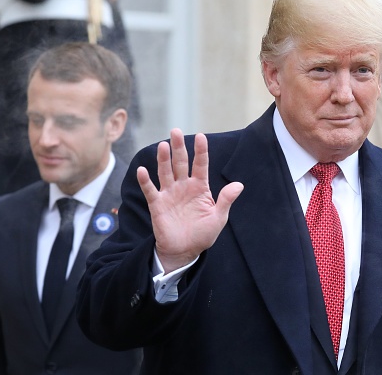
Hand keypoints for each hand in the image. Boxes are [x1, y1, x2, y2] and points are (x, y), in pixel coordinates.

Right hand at [136, 128, 243, 272]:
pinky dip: (146, 181)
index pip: (200, 165)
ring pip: (165, 172)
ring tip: (164, 145)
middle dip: (179, 147)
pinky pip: (151, 191)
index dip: (201, 151)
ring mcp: (170, 194)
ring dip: (163, 159)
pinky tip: (143, 171)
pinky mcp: (157, 204)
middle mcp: (184, 186)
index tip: (201, 136)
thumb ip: (226, 200)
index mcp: (200, 187)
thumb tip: (239, 184)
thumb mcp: (219, 218)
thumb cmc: (203, 234)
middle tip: (176, 131)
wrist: (185, 251)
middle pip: (181, 163)